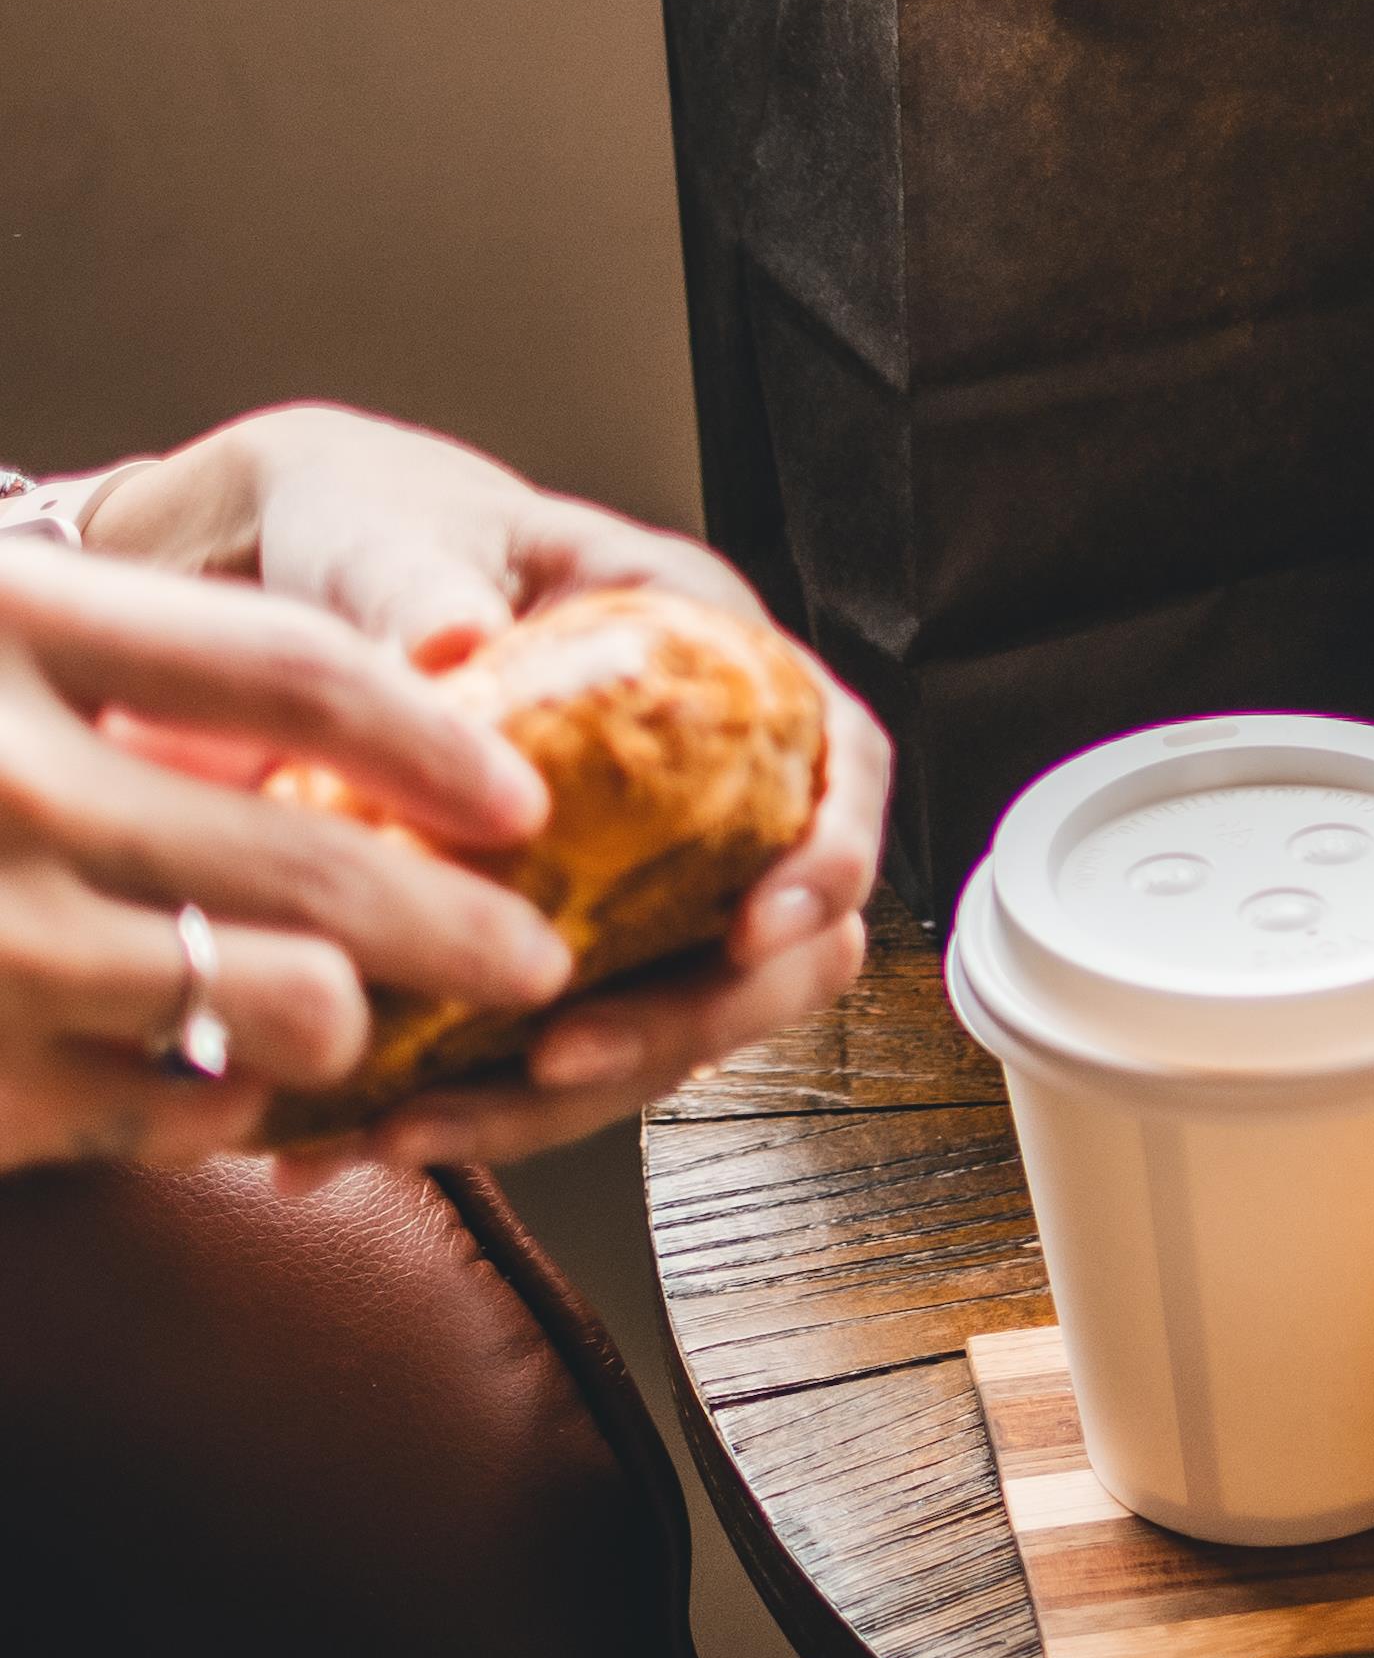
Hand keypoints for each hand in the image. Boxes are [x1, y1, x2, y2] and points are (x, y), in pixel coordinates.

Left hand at [88, 404, 891, 1170]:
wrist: (247, 582)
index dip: (830, 853)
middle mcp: (695, 780)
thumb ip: (415, 578)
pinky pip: (551, 1052)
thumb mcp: (375, 524)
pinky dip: (468, 1109)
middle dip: (692, 1021)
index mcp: (705, 654)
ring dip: (569, 1098)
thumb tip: (454, 642)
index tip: (760, 922)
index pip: (842, 758)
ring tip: (424, 1127)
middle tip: (568, 1060)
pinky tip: (363, 1134)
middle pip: (782, 936)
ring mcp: (629, 874)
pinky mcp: (545, 945)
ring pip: (672, 1021)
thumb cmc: (347, 524)